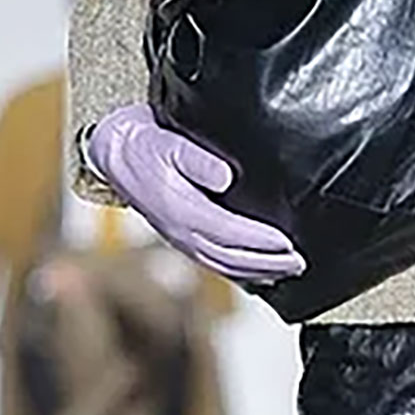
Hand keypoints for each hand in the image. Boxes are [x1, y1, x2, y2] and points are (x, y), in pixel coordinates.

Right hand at [86, 104, 304, 285]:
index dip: (261, 241)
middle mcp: (181, 231)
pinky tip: (258, 272)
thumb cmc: (144, 144)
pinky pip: (214, 262)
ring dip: (257, 271)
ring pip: (224, 265)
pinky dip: (239, 270)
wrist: (115, 153)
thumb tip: (226, 177)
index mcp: (181, 209)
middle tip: (299, 263)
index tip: (288, 243)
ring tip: (287, 270)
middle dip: (268, 263)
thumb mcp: (170, 142)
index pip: (229, 232)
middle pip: (231, 257)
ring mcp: (180, 239)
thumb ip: (198, 160)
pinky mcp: (181, 238)